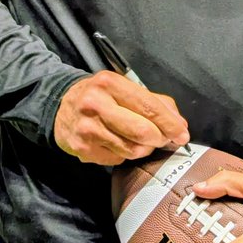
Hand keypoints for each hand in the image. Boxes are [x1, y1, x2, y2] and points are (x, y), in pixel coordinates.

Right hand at [54, 70, 189, 165]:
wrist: (60, 105)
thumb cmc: (101, 95)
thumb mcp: (124, 87)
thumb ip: (154, 101)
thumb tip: (180, 124)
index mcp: (110, 83)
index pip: (148, 106)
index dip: (169, 123)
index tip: (182, 134)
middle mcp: (96, 104)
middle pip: (141, 131)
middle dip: (159, 138)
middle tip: (165, 139)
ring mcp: (87, 129)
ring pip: (131, 149)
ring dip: (143, 148)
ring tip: (141, 140)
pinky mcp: (82, 149)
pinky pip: (116, 159)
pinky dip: (125, 154)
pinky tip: (119, 143)